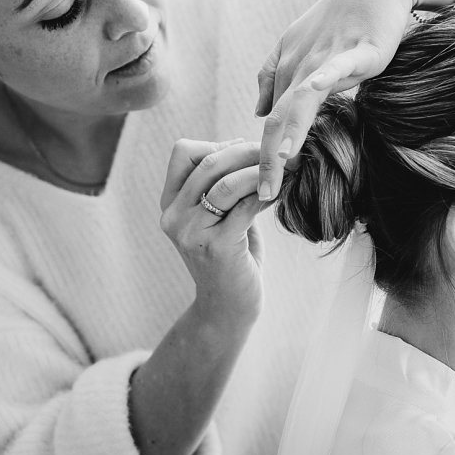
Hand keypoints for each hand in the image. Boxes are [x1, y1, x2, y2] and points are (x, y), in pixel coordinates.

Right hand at [159, 138, 268, 320]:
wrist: (228, 308)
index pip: (182, 152)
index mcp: (170, 204)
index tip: (246, 151)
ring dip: (259, 172)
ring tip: (284, 170)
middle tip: (276, 155)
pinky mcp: (216, 247)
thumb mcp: (218, 217)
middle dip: (247, 153)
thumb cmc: (231, 258)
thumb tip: (246, 146)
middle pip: (207, 163)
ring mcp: (191, 233)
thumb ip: (222, 186)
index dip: (216, 145)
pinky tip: (281, 193)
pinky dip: (267, 194)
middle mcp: (174, 216)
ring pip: (225, 183)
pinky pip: (245, 207)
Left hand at [254, 0, 420, 200]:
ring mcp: (324, 59)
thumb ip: (274, 77)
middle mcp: (297, 66)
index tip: (261, 190)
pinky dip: (319, 87)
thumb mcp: (299, 46)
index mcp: (284, 70)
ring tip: (279, 164)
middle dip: (268, 160)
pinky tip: (311, 101)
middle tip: (265, 195)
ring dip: (287, 134)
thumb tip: (258, 111)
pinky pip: (333, 71)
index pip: (269, 121)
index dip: (263, 156)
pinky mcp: (355, 51)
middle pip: (276, 119)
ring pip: (298, 101)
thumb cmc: (342, 18)